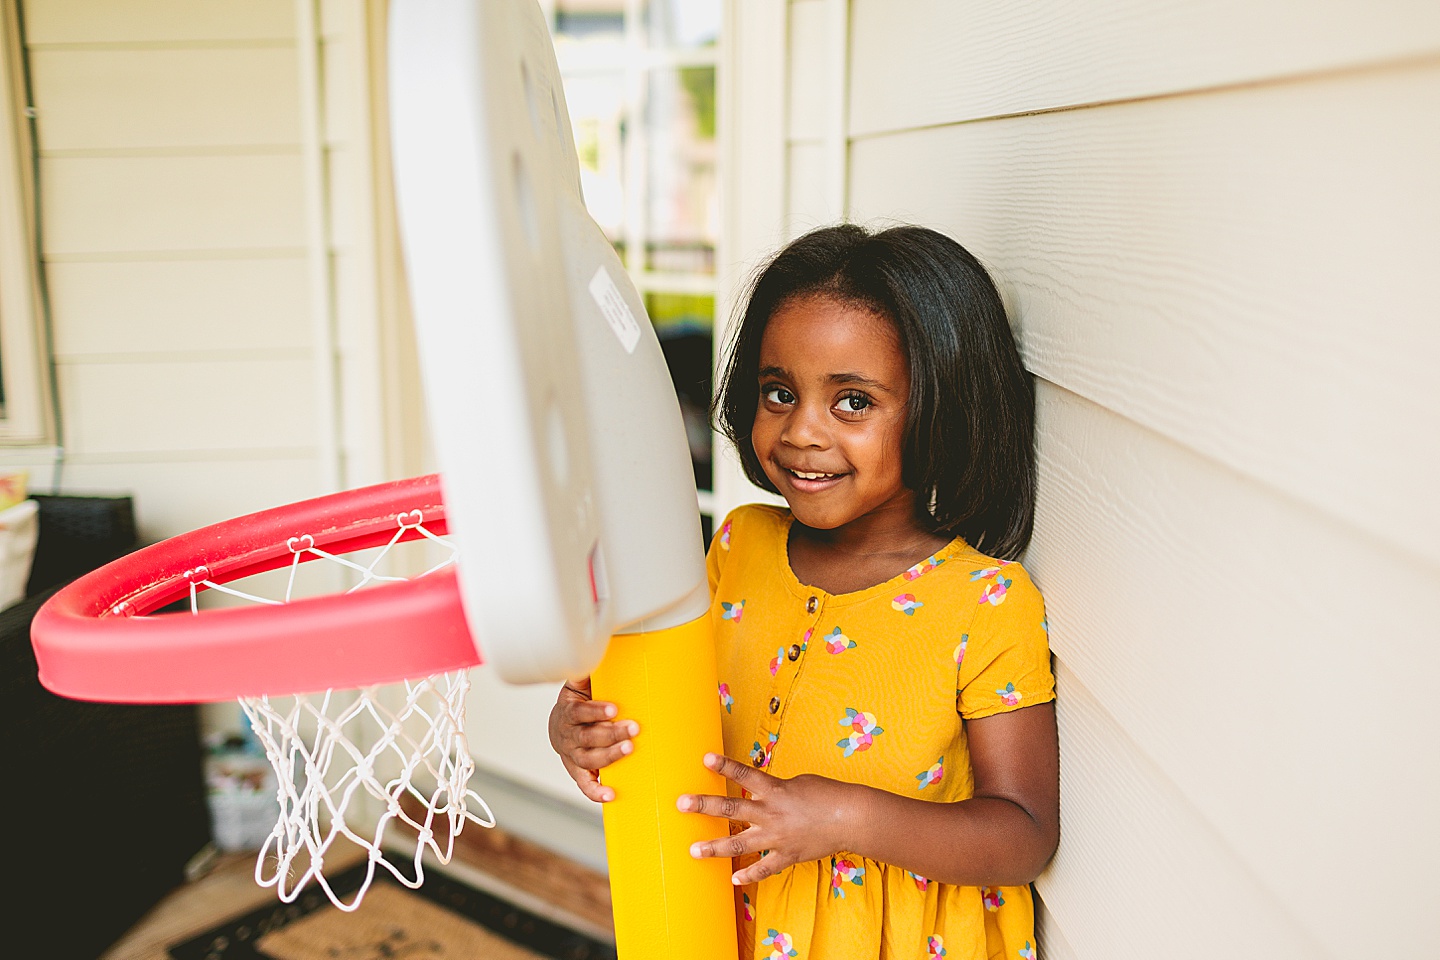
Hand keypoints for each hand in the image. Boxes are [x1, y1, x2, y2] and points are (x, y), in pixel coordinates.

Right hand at [547, 677, 637, 802]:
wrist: (559, 727)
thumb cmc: (576, 705)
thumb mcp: (577, 686)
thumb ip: (584, 675)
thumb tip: (591, 656)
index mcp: (568, 713)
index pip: (579, 712)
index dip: (594, 711)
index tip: (613, 709)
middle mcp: (568, 736)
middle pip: (588, 737)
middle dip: (611, 733)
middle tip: (633, 729)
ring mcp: (573, 756)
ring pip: (589, 759)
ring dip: (609, 756)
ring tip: (629, 749)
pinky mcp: (578, 771)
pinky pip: (585, 784)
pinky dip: (596, 791)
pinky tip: (610, 793)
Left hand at [677, 753, 859, 884]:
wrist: (851, 818)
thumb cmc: (826, 794)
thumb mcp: (797, 782)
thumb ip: (774, 789)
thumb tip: (758, 793)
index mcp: (775, 790)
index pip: (744, 775)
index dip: (724, 766)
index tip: (705, 758)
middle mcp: (771, 813)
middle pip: (732, 809)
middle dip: (705, 806)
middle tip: (682, 803)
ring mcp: (777, 837)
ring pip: (740, 843)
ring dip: (715, 847)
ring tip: (694, 849)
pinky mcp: (787, 855)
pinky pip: (764, 868)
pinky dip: (749, 874)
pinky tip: (734, 878)